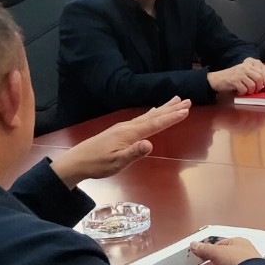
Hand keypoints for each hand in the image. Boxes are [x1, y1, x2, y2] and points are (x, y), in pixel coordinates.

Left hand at [50, 97, 190, 187]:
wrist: (77, 161)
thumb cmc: (98, 164)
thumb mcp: (117, 163)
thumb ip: (134, 153)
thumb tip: (150, 144)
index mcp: (130, 133)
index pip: (155, 124)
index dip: (171, 118)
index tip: (186, 111)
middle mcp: (128, 126)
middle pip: (154, 115)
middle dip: (171, 108)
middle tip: (187, 100)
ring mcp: (123, 127)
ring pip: (148, 115)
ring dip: (163, 108)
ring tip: (176, 100)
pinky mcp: (120, 130)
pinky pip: (141, 118)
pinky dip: (151, 113)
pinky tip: (153, 111)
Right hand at [210, 59, 264, 95]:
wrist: (216, 79)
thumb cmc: (231, 78)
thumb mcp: (243, 73)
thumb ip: (253, 76)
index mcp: (248, 65)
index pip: (262, 72)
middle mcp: (244, 68)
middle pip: (259, 78)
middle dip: (259, 87)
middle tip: (256, 91)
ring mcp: (239, 74)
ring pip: (252, 85)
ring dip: (250, 91)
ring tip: (246, 91)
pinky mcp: (234, 81)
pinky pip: (244, 89)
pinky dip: (243, 93)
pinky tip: (239, 92)